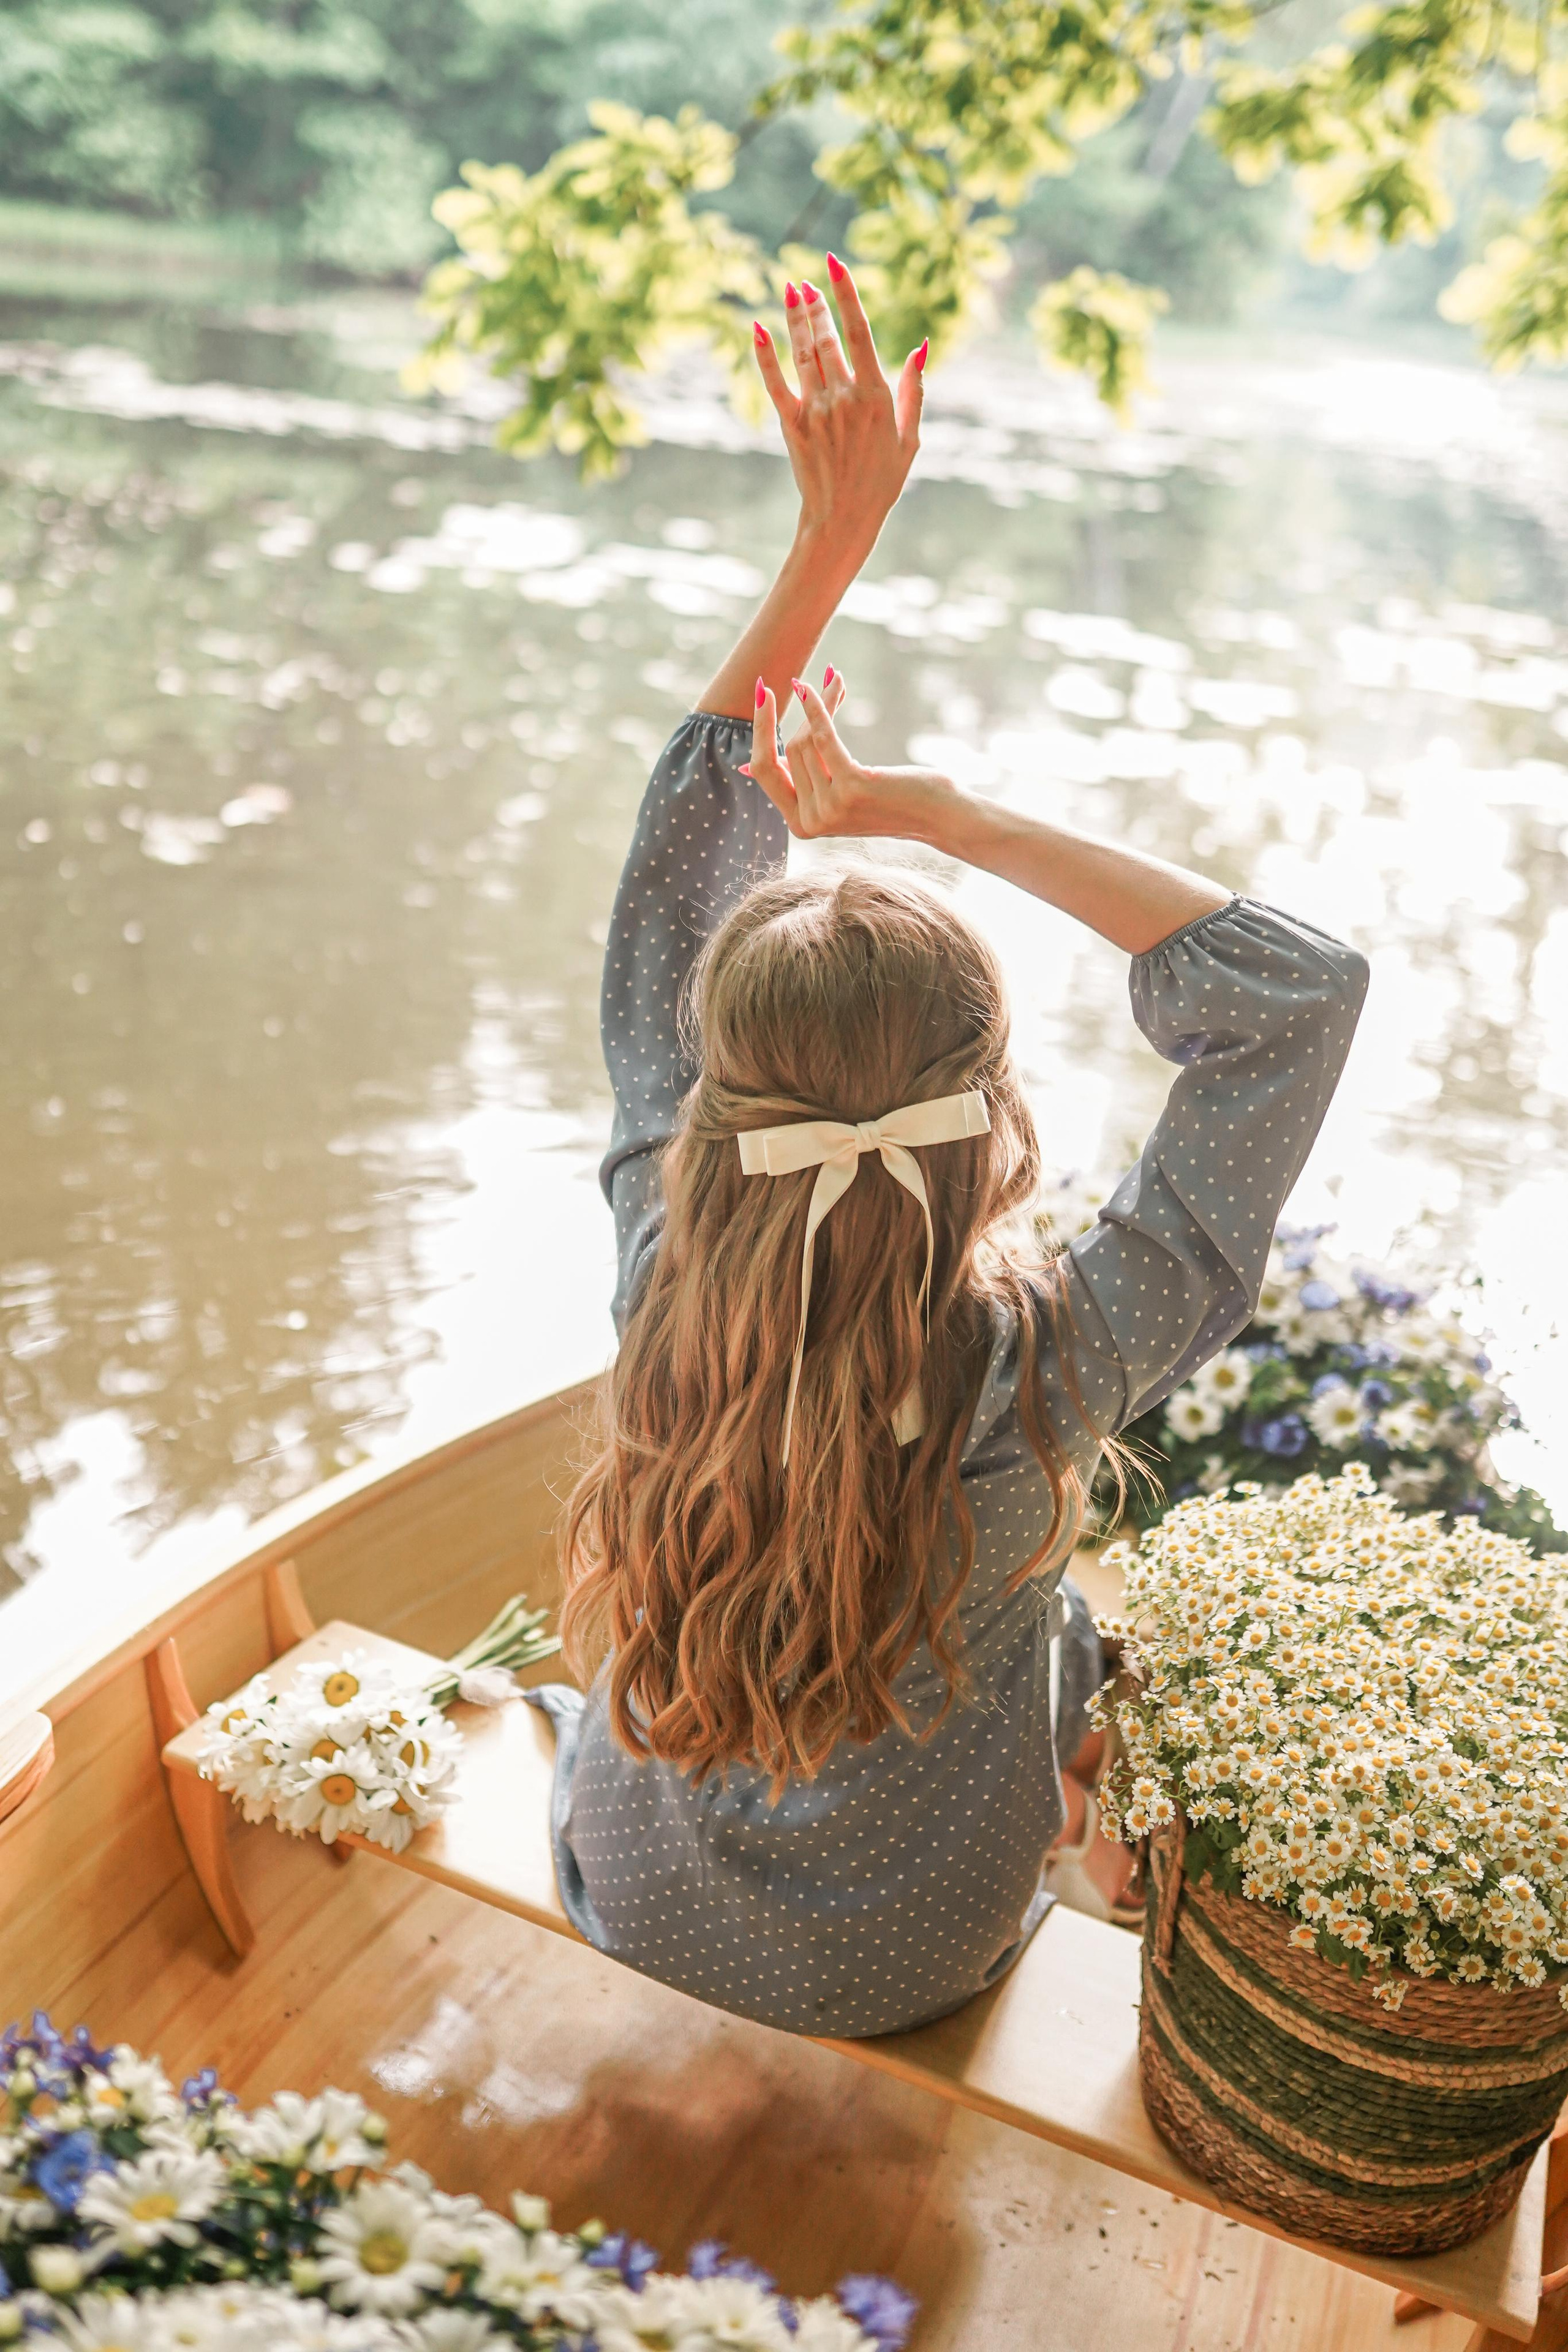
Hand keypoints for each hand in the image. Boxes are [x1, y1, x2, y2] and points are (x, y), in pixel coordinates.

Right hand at [745, 672, 961, 845]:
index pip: (764, 770)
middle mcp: (811, 823)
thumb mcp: (836, 793)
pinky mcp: (852, 788)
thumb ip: (797, 782)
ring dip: (823, 703)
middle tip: (823, 682)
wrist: (940, 815)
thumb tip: (746, 767)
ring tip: (837, 683)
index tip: (763, 692)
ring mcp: (830, 808)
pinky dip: (820, 706)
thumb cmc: (890, 799)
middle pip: (790, 749)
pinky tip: (826, 682)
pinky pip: (824, 737)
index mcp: (801, 826)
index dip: (760, 730)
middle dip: (805, 713)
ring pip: (807, 741)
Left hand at [753, 259, 924, 548]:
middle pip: (826, 336)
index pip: (859, 331)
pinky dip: (765, 356)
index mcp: (875, 395)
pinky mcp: (793, 426)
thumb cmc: (882, 481)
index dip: (846, 292)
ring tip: (789, 289)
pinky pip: (776, 384)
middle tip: (806, 279)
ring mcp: (816, 410)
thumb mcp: (909, 437)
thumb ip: (912, 390)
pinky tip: (757, 329)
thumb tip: (921, 347)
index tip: (834, 262)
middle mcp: (844, 396)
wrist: (844, 519)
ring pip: (803, 352)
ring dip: (795, 318)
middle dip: (816, 303)